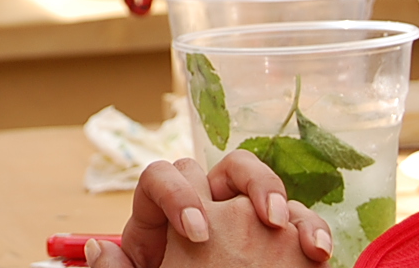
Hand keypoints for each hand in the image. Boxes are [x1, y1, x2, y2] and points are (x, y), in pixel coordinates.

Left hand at [89, 151, 331, 267]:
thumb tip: (98, 249)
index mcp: (163, 216)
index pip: (162, 178)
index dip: (177, 196)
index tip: (196, 234)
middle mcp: (204, 205)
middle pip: (217, 165)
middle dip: (242, 182)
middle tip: (259, 219)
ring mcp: (242, 217)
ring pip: (260, 180)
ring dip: (276, 195)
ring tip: (285, 228)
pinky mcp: (280, 238)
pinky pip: (299, 218)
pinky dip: (312, 229)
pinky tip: (320, 253)